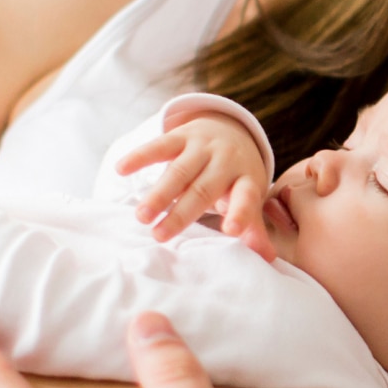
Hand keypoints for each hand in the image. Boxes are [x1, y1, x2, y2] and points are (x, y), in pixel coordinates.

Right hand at [117, 113, 275, 258]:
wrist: (232, 129)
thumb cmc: (237, 176)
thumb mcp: (249, 196)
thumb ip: (253, 225)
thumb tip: (266, 258)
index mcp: (246, 179)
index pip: (245, 198)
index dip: (240, 213)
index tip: (232, 230)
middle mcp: (226, 161)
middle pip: (203, 188)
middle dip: (181, 212)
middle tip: (160, 236)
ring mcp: (203, 147)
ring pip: (180, 170)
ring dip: (159, 193)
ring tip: (141, 216)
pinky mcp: (181, 136)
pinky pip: (160, 145)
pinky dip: (140, 156)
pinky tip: (121, 169)